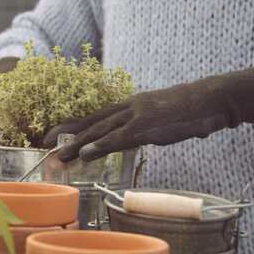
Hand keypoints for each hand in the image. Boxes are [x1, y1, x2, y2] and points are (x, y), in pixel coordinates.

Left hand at [44, 67, 253, 161]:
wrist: (210, 98)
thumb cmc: (188, 110)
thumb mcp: (159, 116)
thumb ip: (141, 126)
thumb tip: (131, 137)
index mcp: (130, 105)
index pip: (96, 116)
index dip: (73, 125)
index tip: (54, 132)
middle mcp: (128, 107)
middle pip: (91, 122)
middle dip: (66, 133)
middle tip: (43, 143)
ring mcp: (136, 115)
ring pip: (100, 131)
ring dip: (77, 144)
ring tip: (58, 155)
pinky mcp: (148, 125)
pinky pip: (119, 138)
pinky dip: (100, 146)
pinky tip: (85, 154)